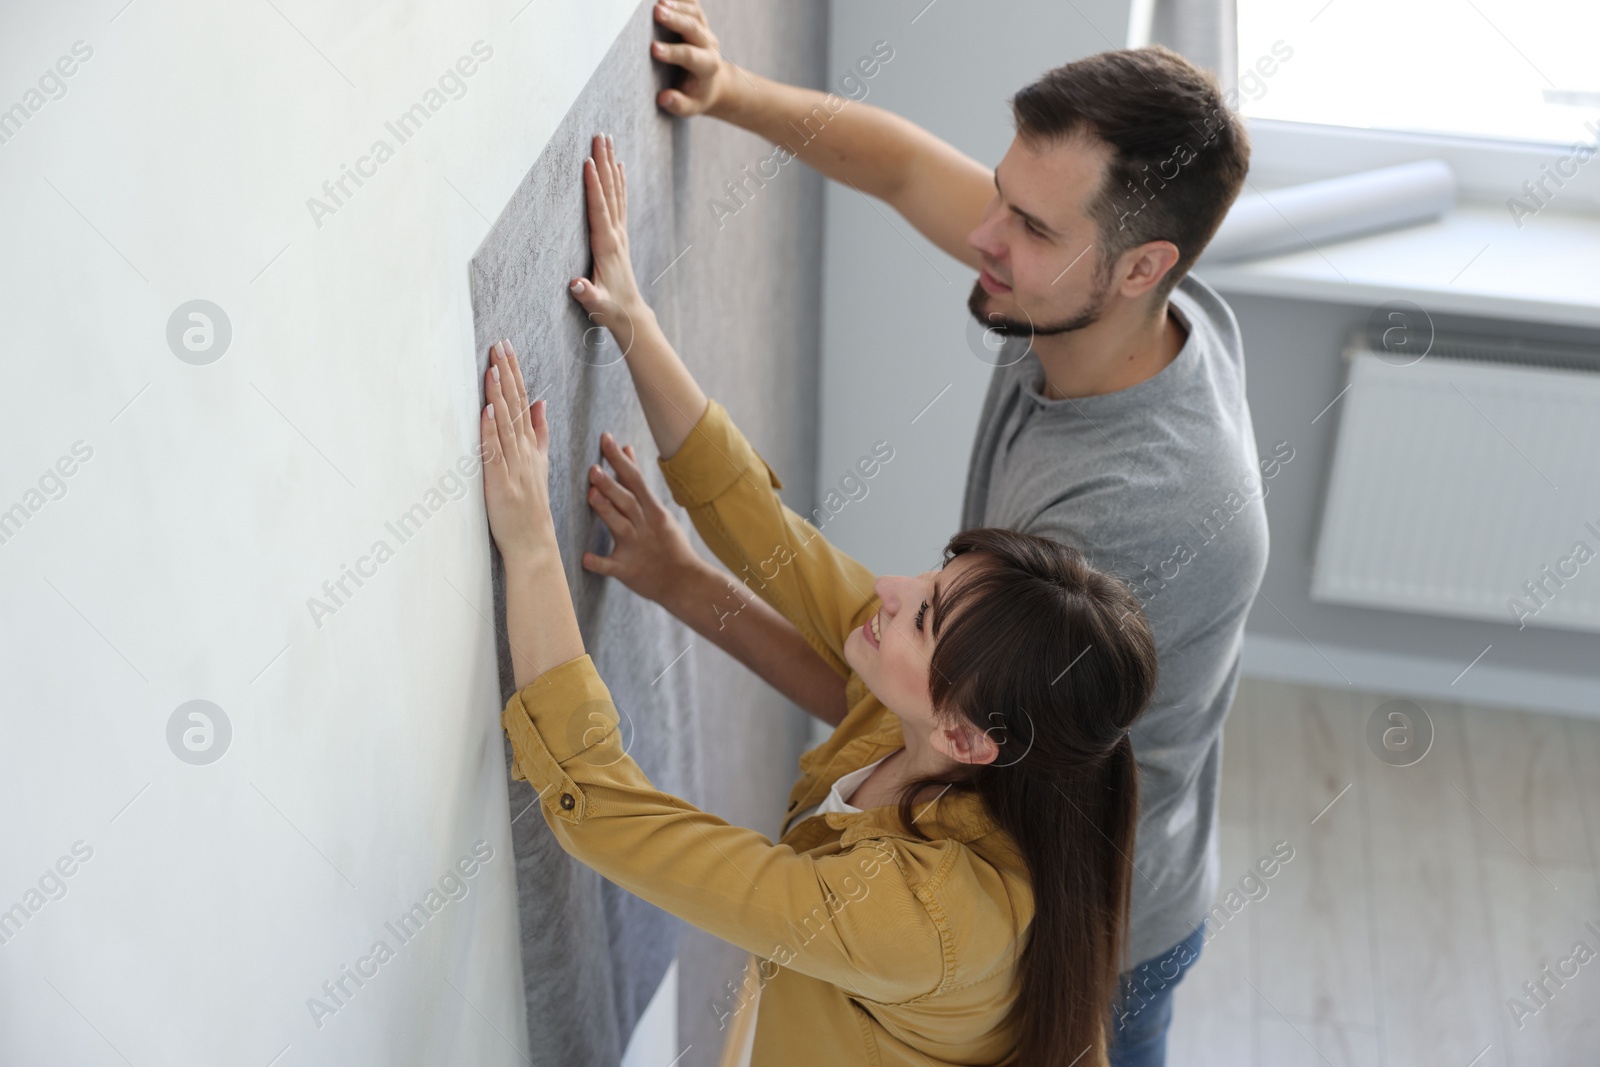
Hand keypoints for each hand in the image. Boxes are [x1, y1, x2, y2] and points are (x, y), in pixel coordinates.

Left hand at [481, 340, 556, 565]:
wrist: (533, 541)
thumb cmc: (531, 505)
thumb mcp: (540, 462)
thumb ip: (540, 432)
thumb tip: (541, 402)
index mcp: (530, 445)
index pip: (523, 401)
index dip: (514, 373)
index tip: (506, 348)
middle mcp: (523, 451)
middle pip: (515, 406)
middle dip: (506, 374)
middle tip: (499, 346)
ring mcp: (512, 465)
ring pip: (506, 424)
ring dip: (499, 395)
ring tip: (493, 368)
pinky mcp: (499, 482)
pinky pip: (495, 453)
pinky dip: (492, 432)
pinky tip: (487, 411)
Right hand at [569, 134, 650, 356]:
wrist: (629, 314)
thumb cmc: (609, 308)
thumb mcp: (595, 304)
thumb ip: (586, 294)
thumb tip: (576, 285)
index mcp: (606, 246)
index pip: (598, 210)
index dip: (593, 186)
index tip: (588, 162)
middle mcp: (616, 234)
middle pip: (610, 192)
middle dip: (604, 163)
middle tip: (599, 136)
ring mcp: (620, 233)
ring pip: (616, 192)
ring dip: (611, 165)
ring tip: (607, 141)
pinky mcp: (620, 236)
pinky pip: (620, 202)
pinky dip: (619, 182)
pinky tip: (619, 167)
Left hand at [582, 431, 701, 603]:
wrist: (685, 582)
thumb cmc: (667, 543)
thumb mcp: (657, 508)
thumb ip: (638, 481)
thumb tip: (627, 448)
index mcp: (652, 510)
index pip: (634, 479)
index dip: (619, 459)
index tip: (606, 439)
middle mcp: (644, 526)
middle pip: (627, 501)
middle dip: (610, 485)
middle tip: (593, 469)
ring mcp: (636, 548)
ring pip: (620, 526)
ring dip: (606, 511)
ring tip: (591, 495)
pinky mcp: (629, 570)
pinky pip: (612, 567)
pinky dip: (599, 563)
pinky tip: (585, 558)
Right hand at [651, 0, 737, 117]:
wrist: (715, 81)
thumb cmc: (697, 95)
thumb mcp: (692, 107)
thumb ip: (679, 104)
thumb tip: (663, 98)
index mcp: (707, 66)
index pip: (690, 56)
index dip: (672, 52)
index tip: (653, 49)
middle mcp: (709, 45)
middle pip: (693, 29)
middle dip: (676, 20)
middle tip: (657, 12)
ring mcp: (705, 30)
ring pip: (695, 13)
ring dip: (677, 5)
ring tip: (659, 2)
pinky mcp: (700, 19)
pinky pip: (693, 4)